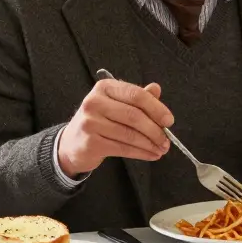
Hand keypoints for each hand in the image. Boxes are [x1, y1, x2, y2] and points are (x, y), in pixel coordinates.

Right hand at [59, 79, 173, 175]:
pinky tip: (150, 155)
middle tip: (167, 141)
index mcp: (105, 87)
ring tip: (161, 149)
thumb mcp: (117, 104)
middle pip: (134, 116)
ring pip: (130, 134)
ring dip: (150, 144)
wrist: (72, 143)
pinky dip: (141, 153)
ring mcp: (90, 122)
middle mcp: (95, 102)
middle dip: (155, 130)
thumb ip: (137, 97)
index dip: (156, 108)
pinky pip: (123, 148)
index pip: (136, 95)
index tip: (169, 121)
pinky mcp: (91, 142)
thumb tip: (157, 89)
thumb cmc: (100, 121)